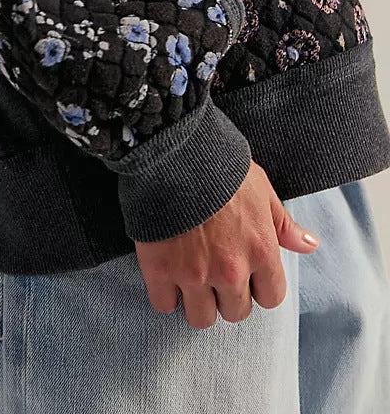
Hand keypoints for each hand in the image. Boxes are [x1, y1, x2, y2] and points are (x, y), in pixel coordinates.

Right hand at [133, 159, 319, 328]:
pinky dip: (165, 294)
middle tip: (213, 271)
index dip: (257, 286)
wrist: (173, 151)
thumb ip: (283, 224)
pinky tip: (165, 273)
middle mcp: (231, 270)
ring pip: (201, 317)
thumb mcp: (261, 189)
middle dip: (226, 295)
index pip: (270, 298)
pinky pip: (164, 304)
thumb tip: (310, 245)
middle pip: (235, 312)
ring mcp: (194, 274)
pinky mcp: (160, 270)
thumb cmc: (220, 166)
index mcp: (261, 252)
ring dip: (197, 301)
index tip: (244, 272)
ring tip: (189, 277)